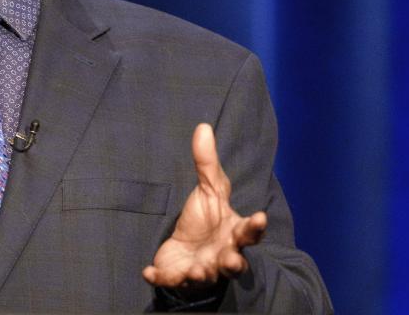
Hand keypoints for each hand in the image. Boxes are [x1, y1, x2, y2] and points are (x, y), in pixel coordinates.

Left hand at [142, 124, 266, 288]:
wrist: (186, 248)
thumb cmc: (206, 220)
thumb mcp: (209, 190)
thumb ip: (207, 163)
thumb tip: (203, 126)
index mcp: (234, 234)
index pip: (249, 232)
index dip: (255, 227)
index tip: (259, 217)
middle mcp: (223, 256)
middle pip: (234, 264)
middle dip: (233, 263)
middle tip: (230, 259)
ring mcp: (203, 270)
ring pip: (206, 277)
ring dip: (201, 275)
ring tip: (195, 270)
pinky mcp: (178, 277)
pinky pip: (171, 282)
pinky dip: (161, 278)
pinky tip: (148, 272)